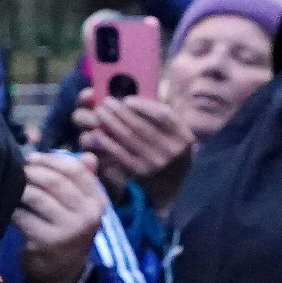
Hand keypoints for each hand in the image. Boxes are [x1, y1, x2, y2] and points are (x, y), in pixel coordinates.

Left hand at [13, 152, 105, 282]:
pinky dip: (11, 208)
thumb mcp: (82, 208)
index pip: (77, 170)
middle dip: (31, 171)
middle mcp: (88, 214)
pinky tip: (6, 205)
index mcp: (98, 201)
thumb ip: (82, 180)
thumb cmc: (68, 232)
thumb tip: (87, 154)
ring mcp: (68, 229)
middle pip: (55, 181)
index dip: (51, 159)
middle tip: (16, 169)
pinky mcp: (47, 241)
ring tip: (9, 184)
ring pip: (37, 196)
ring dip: (19, 187)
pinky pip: (23, 216)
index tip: (32, 158)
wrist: (62, 274)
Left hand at [73, 87, 193, 203]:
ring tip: (99, 112)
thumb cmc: (167, 149)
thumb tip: (136, 99)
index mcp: (183, 136)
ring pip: (128, 137)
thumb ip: (162, 117)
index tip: (127, 100)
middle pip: (141, 125)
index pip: (164, 114)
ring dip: (111, 122)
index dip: (143, 105)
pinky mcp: (140, 171)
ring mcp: (156, 161)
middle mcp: (172, 149)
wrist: (169, 184)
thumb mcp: (175, 134)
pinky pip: (120, 152)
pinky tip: (98, 132)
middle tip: (106, 102)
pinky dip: (107, 140)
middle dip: (120, 112)